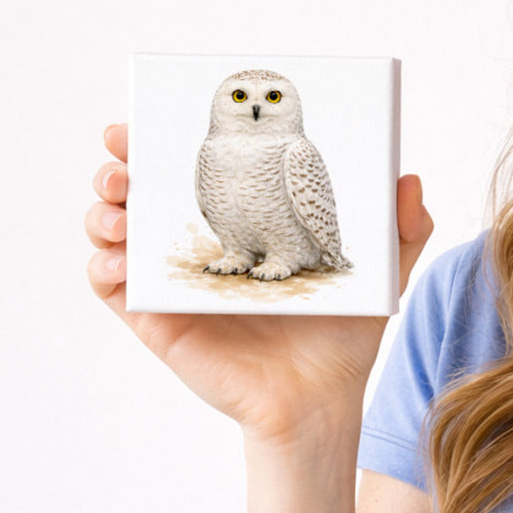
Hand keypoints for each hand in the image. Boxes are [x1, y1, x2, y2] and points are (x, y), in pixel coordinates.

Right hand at [85, 124, 433, 445]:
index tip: (150, 114)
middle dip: (121, 167)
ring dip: (104, 213)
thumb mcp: (381, 272)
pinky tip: (118, 262)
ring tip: (119, 210)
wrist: (323, 398)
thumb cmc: (345, 333)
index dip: (165, 140)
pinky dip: (104, 269)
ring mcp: (176, 284)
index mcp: (243, 220)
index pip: (194, 168)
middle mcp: (202, 245)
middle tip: (123, 157)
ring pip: (118, 236)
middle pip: (142, 193)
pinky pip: (116, 292)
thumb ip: (404, 227)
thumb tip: (409, 179)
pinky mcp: (160, 322)